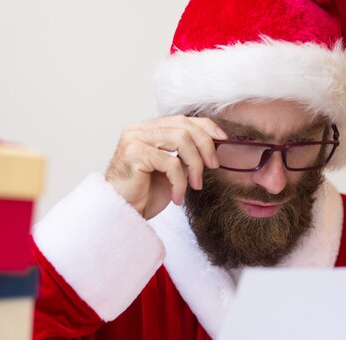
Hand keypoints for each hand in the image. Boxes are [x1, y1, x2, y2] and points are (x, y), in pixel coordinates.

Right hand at [105, 115, 225, 219]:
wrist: (122, 213)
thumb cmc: (144, 194)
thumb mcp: (172, 170)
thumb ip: (185, 153)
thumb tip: (214, 143)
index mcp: (148, 129)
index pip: (182, 119)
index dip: (206, 126)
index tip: (222, 138)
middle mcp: (139, 129)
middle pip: (184, 126)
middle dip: (205, 146)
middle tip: (213, 167)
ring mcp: (135, 139)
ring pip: (181, 139)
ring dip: (195, 164)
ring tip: (195, 184)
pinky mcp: (134, 153)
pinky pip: (171, 162)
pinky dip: (180, 181)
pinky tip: (177, 196)